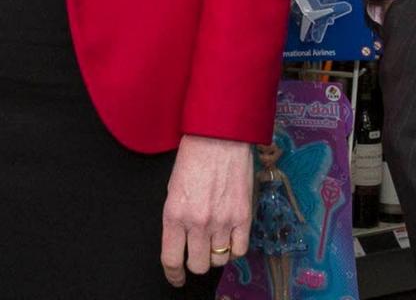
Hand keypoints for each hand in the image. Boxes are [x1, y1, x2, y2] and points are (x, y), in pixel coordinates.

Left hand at [161, 135, 251, 286]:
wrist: (220, 136)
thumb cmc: (193, 158)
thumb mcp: (173, 189)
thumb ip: (176, 218)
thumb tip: (181, 242)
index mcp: (174, 215)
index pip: (171, 260)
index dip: (173, 275)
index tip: (176, 278)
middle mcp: (198, 223)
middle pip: (198, 265)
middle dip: (196, 263)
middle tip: (198, 253)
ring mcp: (222, 221)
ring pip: (219, 260)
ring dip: (216, 254)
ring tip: (215, 240)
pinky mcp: (243, 216)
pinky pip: (240, 250)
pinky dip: (235, 248)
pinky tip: (231, 238)